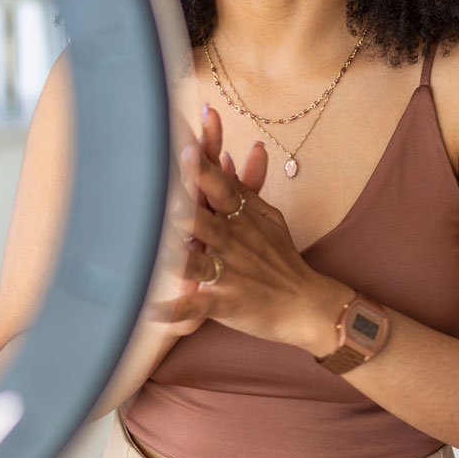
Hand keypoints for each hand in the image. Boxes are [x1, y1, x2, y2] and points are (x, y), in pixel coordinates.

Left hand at [149, 106, 353, 354]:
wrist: (306, 303)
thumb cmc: (281, 257)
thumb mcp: (267, 217)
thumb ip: (244, 188)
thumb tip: (227, 154)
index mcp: (239, 218)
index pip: (220, 187)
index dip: (203, 168)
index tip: (187, 146)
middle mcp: (231, 242)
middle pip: (206, 221)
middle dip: (188, 209)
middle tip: (167, 196)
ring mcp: (228, 274)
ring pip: (199, 263)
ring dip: (181, 257)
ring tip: (159, 252)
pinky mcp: (223, 303)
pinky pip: (195, 308)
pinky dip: (174, 311)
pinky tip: (151, 311)